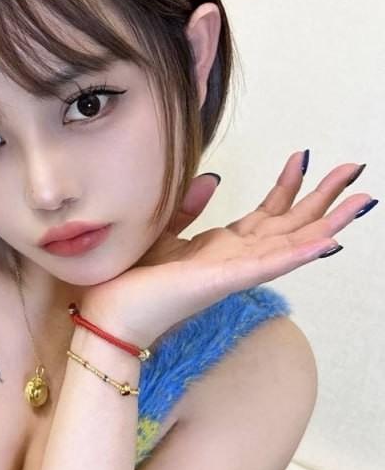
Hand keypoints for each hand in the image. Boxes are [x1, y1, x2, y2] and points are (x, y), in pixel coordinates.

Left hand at [81, 151, 373, 345]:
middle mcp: (237, 260)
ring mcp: (235, 272)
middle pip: (292, 225)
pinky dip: (298, 254)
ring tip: (361, 202)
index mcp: (223, 248)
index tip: (303, 156)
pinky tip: (326, 242)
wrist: (109, 313)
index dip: (288, 186)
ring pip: (292, 244)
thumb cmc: (132, 280)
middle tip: (355, 169)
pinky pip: (267, 265)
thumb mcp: (162, 231)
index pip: (267, 213)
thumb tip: (214, 177)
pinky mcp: (223, 281)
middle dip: (325, 198)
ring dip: (329, 223)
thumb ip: (189, 207)